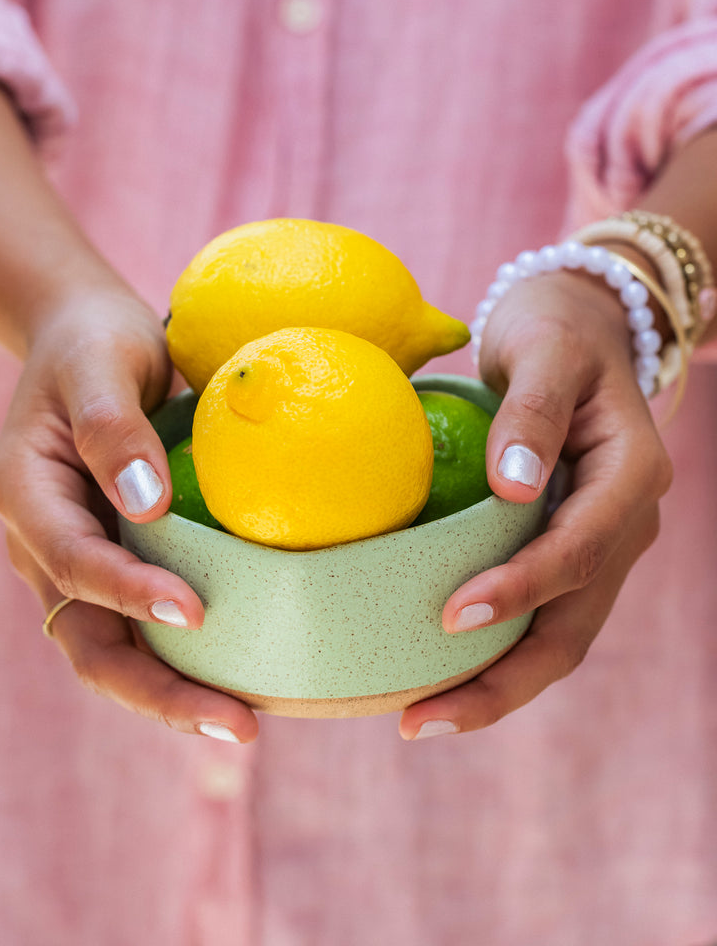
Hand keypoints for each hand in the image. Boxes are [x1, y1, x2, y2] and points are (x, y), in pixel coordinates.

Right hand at [0, 286, 258, 741]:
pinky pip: (139, 625)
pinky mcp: (116, 561)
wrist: (85, 340)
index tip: (194, 614)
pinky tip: (240, 677)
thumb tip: (147, 505)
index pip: (73, 562)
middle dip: (156, 690)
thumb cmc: (94, 343)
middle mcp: (45, 543)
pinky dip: (182, 659)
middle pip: (87, 639)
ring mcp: (80, 560)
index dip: (128, 594)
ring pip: (112, 649)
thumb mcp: (101, 364)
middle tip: (235, 724)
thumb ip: (113, 430)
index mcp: (27, 495)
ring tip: (242, 723)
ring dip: (172, 693)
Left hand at [400, 271, 671, 738]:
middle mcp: (626, 523)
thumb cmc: (556, 332)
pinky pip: (541, 617)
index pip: (578, 551)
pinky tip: (440, 674)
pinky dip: (497, 653)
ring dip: (497, 686)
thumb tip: (512, 488)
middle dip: (502, 682)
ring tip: (420, 719)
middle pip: (574, 626)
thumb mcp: (544, 350)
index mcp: (631, 476)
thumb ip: (533, 412)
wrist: (581, 328)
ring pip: (559, 638)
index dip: (520, 590)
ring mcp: (602, 546)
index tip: (450, 616)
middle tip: (418, 720)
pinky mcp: (570, 552)